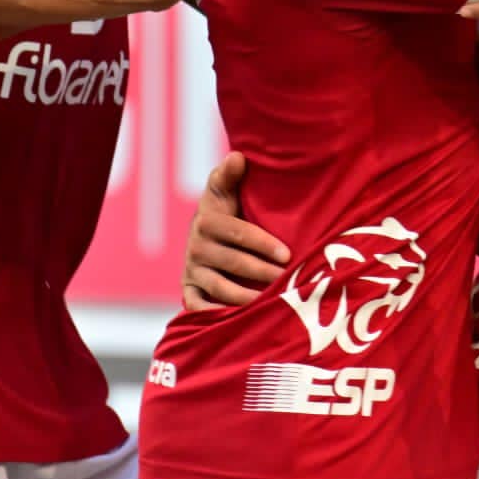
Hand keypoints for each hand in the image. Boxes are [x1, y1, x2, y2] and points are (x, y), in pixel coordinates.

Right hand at [182, 152, 291, 312]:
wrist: (206, 237)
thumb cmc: (227, 212)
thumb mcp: (226, 191)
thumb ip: (230, 176)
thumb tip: (238, 156)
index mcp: (208, 220)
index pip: (239, 233)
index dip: (263, 244)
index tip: (287, 254)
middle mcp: (197, 246)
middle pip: (233, 263)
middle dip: (262, 273)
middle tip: (288, 281)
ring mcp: (193, 271)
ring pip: (220, 287)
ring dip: (245, 297)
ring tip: (270, 304)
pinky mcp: (190, 291)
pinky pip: (198, 307)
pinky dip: (214, 315)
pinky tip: (238, 321)